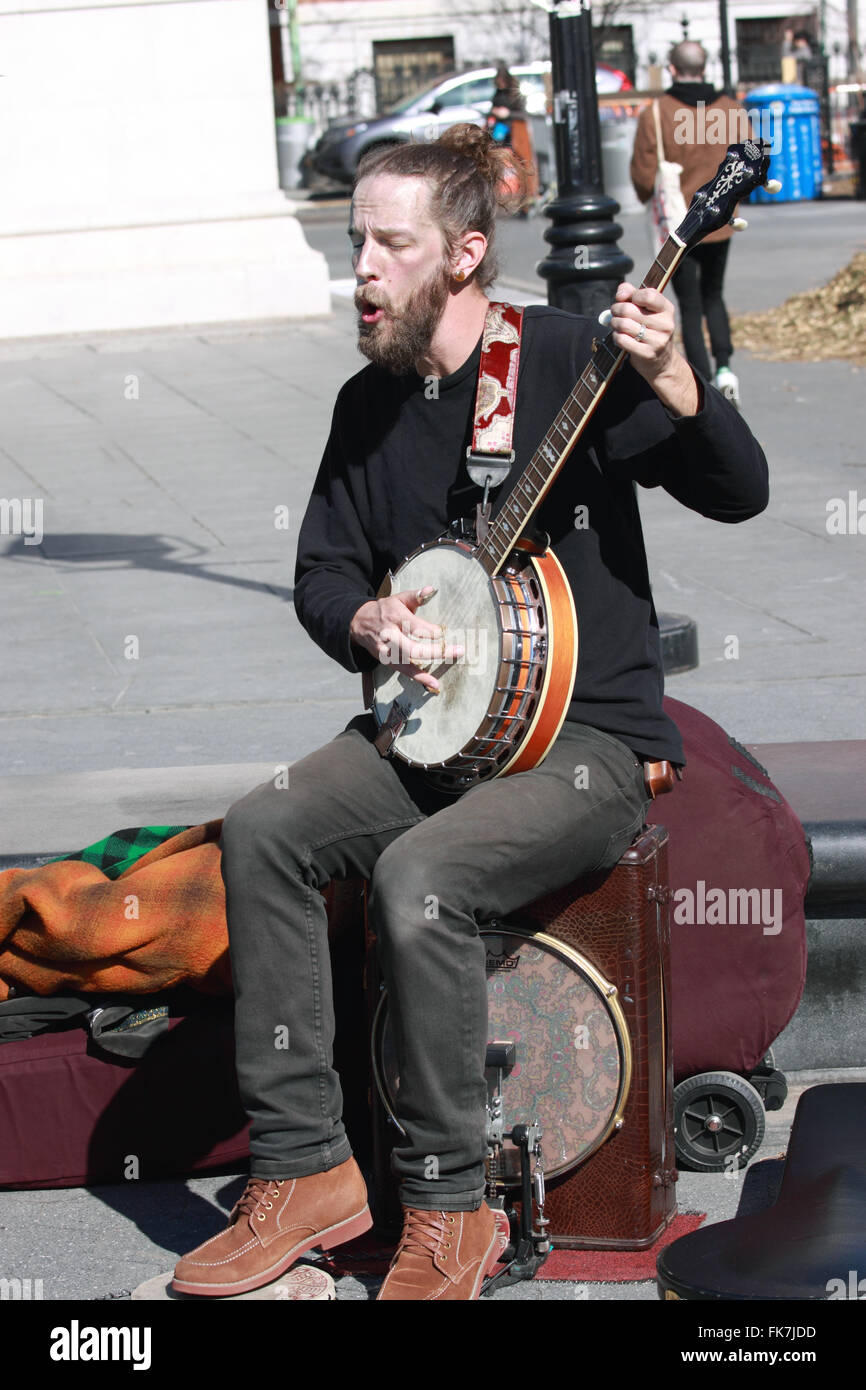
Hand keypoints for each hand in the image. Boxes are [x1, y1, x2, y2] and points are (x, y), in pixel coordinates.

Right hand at [350, 585, 463, 693]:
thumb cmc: (385, 609)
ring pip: (409, 661)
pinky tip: (434, 684)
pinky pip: (404, 671)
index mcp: (395, 617)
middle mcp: (389, 635)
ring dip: (432, 665)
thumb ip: (416, 596)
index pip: (415, 627)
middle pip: (413, 648)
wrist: (358, 622)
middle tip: (458, 650)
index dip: (432, 631)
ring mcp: (387, 650)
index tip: (444, 632)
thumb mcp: (398, 599)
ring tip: (451, 664)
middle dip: (437, 651)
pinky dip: (419, 678)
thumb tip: (431, 589)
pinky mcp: (386, 660)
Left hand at [609, 282, 698, 415]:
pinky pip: (622, 339)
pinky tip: (618, 336)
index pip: (648, 295)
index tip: (625, 299)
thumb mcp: (647, 310)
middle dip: (616, 309)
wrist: (661, 362)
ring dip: (614, 323)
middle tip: (614, 312)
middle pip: (630, 309)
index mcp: (667, 309)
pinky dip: (616, 336)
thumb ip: (633, 294)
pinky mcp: (647, 353)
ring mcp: (657, 340)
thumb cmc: (650, 330)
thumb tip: (621, 292)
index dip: (632, 295)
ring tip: (616, 324)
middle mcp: (665, 324)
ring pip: (624, 324)